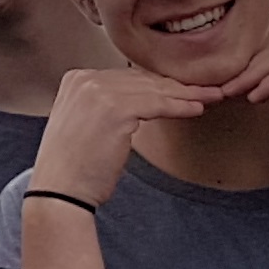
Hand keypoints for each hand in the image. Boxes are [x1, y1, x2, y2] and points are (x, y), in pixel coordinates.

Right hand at [36, 63, 218, 204]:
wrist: (59, 192)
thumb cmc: (74, 168)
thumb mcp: (85, 125)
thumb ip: (106, 106)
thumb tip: (143, 101)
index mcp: (76, 80)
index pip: (127, 77)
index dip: (157, 83)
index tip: (180, 88)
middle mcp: (86, 79)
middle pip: (142, 80)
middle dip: (175, 86)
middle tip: (203, 89)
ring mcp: (99, 91)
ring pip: (154, 90)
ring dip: (185, 95)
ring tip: (209, 97)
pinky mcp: (116, 108)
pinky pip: (158, 104)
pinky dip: (181, 106)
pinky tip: (197, 108)